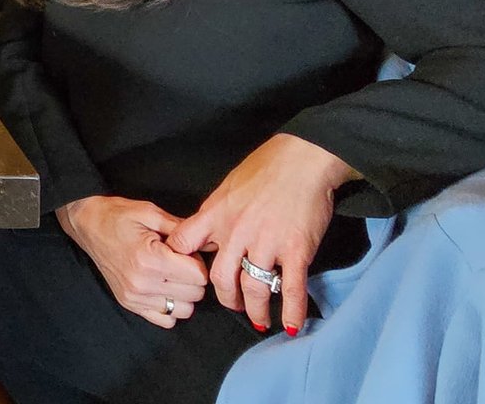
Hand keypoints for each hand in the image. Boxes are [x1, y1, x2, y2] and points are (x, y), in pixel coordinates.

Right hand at [56, 195, 208, 328]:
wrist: (86, 224)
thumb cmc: (118, 216)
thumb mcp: (151, 213)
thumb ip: (182, 229)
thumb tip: (211, 241)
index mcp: (150, 258)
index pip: (198, 275)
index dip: (198, 261)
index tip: (187, 252)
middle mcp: (142, 283)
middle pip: (194, 294)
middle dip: (193, 277)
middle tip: (180, 262)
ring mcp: (134, 297)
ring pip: (184, 310)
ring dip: (184, 294)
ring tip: (172, 276)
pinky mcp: (129, 303)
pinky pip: (166, 320)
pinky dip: (170, 307)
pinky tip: (163, 288)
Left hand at [167, 133, 355, 335]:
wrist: (304, 159)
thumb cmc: (266, 167)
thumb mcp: (228, 186)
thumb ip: (215, 212)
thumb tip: (206, 231)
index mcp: (215, 214)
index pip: (183, 244)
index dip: (180, 263)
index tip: (186, 275)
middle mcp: (236, 232)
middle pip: (220, 277)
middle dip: (225, 298)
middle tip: (232, 304)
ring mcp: (267, 243)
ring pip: (253, 288)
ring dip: (255, 310)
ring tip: (258, 319)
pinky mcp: (296, 250)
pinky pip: (290, 288)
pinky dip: (291, 310)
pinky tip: (290, 324)